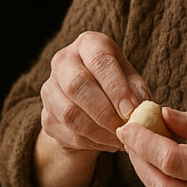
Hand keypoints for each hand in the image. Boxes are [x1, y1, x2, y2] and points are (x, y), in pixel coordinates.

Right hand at [39, 31, 149, 156]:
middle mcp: (64, 60)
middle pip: (78, 85)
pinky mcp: (46, 116)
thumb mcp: (132, 83)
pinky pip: (69, 133)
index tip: (131, 110)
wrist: (90, 108)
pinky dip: (93, 143)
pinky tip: (108, 143)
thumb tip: (140, 109)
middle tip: (125, 129)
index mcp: (89, 44)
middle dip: (105, 112)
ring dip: (99, 132)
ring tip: (120, 140)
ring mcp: (50, 88)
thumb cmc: (117, 88)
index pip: (100, 59)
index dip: (116, 87)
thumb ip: (137, 92)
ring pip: (70, 113)